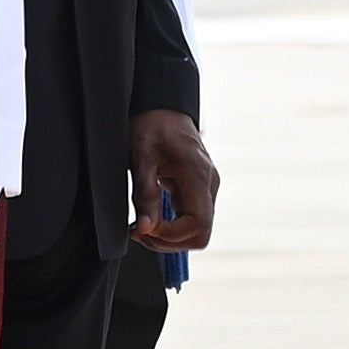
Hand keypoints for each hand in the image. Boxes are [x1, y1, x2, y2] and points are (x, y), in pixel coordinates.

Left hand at [127, 109, 220, 252]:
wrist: (161, 107)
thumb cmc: (152, 123)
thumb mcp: (141, 156)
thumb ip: (145, 194)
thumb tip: (145, 228)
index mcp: (199, 175)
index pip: (199, 224)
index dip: (171, 234)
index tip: (144, 228)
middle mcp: (209, 185)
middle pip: (200, 234)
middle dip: (169, 242)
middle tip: (140, 232)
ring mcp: (205, 190)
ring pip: (196, 232)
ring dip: (168, 238)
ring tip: (141, 227)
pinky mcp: (196, 192)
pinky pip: (190, 220)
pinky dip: (170, 228)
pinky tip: (149, 219)